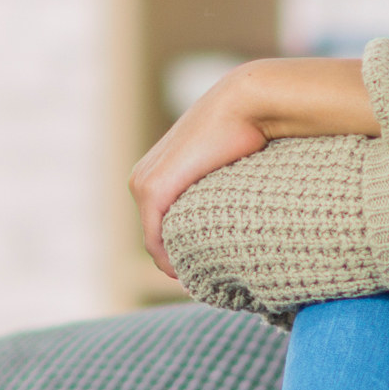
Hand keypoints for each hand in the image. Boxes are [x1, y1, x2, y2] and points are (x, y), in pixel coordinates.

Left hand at [129, 70, 270, 276]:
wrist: (246, 103)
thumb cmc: (247, 132)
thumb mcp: (226, 169)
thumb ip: (220, 189)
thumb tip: (235, 215)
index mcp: (156, 173)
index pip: (161, 228)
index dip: (180, 253)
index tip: (205, 274)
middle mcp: (141, 179)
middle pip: (157, 238)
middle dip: (177, 263)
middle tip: (205, 286)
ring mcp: (143, 184)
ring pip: (155, 243)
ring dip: (175, 266)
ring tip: (202, 285)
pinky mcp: (152, 190)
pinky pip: (155, 241)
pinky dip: (170, 263)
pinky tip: (191, 278)